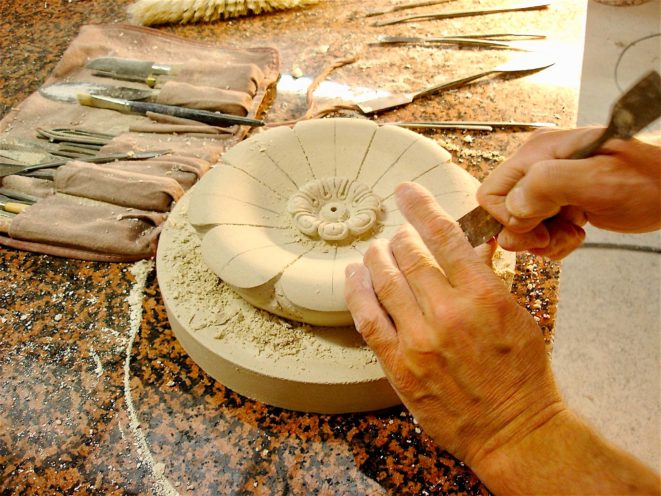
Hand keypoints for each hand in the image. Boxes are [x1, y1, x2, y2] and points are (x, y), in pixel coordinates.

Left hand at [344, 181, 564, 468]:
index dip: (421, 206)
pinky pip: (367, 318)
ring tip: (373, 251)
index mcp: (483, 294)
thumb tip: (470, 243)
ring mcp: (420, 340)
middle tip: (396, 237)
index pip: (444, 235)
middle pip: (408, 254)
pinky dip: (357, 291)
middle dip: (398, 238)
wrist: (515, 428)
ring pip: (384, 280)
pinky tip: (353, 276)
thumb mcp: (517, 314)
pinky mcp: (399, 365)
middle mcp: (448, 312)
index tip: (406, 191)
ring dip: (375, 258)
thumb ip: (488, 276)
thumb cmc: (522, 372)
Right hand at [477, 128, 660, 258]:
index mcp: (539, 152)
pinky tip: (578, 231)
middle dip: (528, 232)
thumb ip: (546, 186)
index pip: (491, 192)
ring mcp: (549, 184)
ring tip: (573, 232)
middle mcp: (538, 166)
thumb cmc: (650, 180)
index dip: (509, 219)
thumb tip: (512, 208)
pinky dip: (555, 240)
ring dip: (544, 239)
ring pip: (521, 224)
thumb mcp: (598, 179)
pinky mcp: (561, 200)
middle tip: (557, 233)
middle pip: (504, 210)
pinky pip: (540, 228)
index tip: (540, 228)